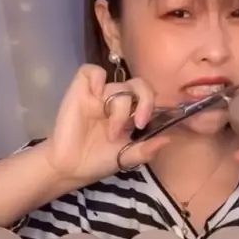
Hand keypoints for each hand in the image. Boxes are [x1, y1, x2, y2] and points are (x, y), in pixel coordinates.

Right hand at [44, 65, 169, 185]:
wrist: (69, 167)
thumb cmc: (96, 162)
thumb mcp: (126, 158)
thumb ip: (147, 149)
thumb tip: (168, 140)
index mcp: (130, 115)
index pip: (149, 98)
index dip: (156, 104)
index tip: (158, 120)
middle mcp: (116, 102)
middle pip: (139, 85)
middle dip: (145, 102)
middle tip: (140, 122)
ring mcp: (99, 94)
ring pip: (120, 85)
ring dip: (121, 110)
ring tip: (112, 132)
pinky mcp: (80, 90)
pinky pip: (92, 71)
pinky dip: (97, 80)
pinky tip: (96, 100)